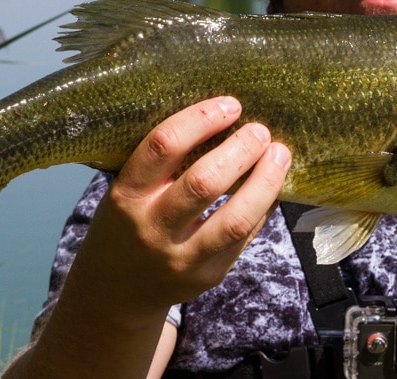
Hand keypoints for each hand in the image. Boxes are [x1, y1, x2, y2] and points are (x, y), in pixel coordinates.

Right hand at [80, 96, 290, 311]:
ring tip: (280, 154)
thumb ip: (164, 164)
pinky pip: (245, 236)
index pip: (164, 147)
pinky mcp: (207, 276)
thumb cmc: (127, 224)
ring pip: (235, 219)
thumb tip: (224, 118)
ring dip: (265, 181)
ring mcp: (181, 257)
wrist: (117, 291)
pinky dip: (264, 206)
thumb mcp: (128, 190)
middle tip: (259, 130)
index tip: (230, 105)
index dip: (201, 119)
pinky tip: (272, 185)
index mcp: (126, 195)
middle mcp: (152, 228)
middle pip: (204, 182)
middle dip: (241, 150)